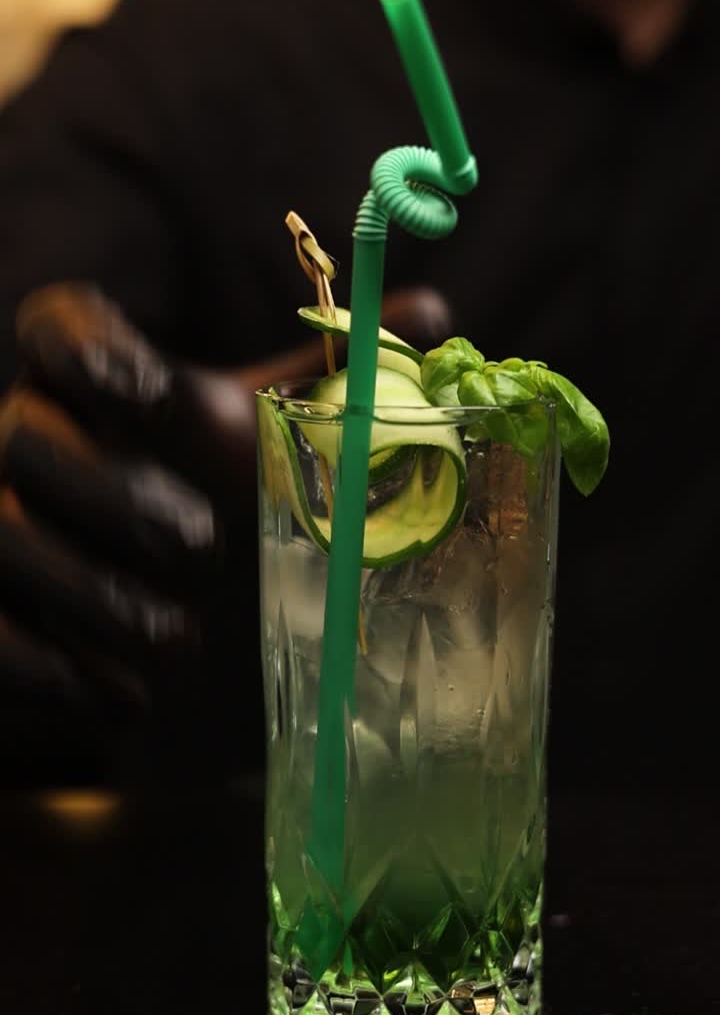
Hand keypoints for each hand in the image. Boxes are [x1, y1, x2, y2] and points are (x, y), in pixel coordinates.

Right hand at [0, 282, 450, 750]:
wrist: (121, 588)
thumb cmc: (198, 489)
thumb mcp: (254, 434)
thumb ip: (322, 381)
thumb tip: (434, 315)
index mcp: (90, 380)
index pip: (55, 328)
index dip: (89, 348)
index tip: (147, 388)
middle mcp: (26, 438)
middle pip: (27, 440)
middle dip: (114, 497)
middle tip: (202, 548)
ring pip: (7, 540)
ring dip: (97, 597)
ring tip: (181, 643)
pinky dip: (61, 673)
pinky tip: (127, 699)